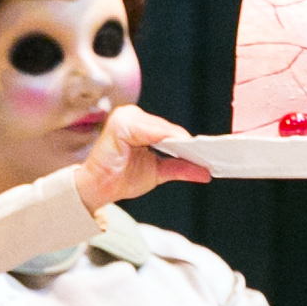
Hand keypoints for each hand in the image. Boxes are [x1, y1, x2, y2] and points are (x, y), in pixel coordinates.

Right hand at [75, 106, 204, 211]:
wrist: (97, 188)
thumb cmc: (120, 177)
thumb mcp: (158, 172)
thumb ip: (180, 168)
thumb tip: (205, 171)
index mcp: (139, 124)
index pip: (168, 130)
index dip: (187, 142)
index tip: (209, 152)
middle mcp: (132, 116)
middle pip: (167, 128)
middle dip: (186, 142)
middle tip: (209, 154)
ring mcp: (125, 117)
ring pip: (161, 128)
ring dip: (179, 140)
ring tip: (197, 152)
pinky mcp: (121, 124)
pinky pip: (150, 131)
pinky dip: (167, 138)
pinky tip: (181, 146)